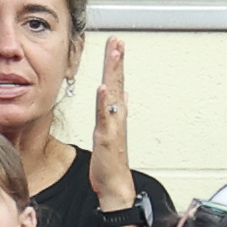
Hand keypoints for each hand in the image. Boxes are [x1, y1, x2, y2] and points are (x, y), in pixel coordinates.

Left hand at [90, 37, 138, 210]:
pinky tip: (104, 89)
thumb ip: (116, 112)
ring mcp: (113, 126)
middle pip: (117, 83)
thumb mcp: (111, 132)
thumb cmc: (110, 163)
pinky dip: (105, 102)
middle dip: (117, 60)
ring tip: (115, 55)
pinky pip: (106, 116)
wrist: (114, 186)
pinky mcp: (107, 137)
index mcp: (115, 114)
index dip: (116, 63)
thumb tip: (123, 96)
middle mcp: (117, 117)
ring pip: (114, 94)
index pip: (116, 83)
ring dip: (114, 73)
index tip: (116, 44)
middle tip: (117, 40)